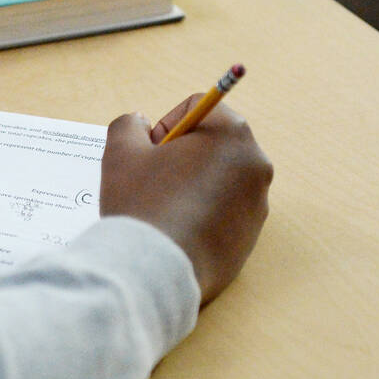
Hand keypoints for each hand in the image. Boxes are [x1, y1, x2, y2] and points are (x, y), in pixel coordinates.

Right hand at [100, 95, 272, 304]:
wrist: (157, 271)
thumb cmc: (141, 206)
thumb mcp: (121, 153)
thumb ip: (129, 125)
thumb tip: (140, 123)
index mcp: (230, 134)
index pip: (199, 107)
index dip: (166, 125)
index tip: (150, 153)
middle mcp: (255, 164)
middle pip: (213, 143)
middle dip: (182, 155)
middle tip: (153, 181)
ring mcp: (258, 203)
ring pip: (219, 178)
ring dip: (192, 185)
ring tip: (163, 210)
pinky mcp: (252, 236)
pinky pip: (224, 212)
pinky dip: (202, 214)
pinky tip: (176, 231)